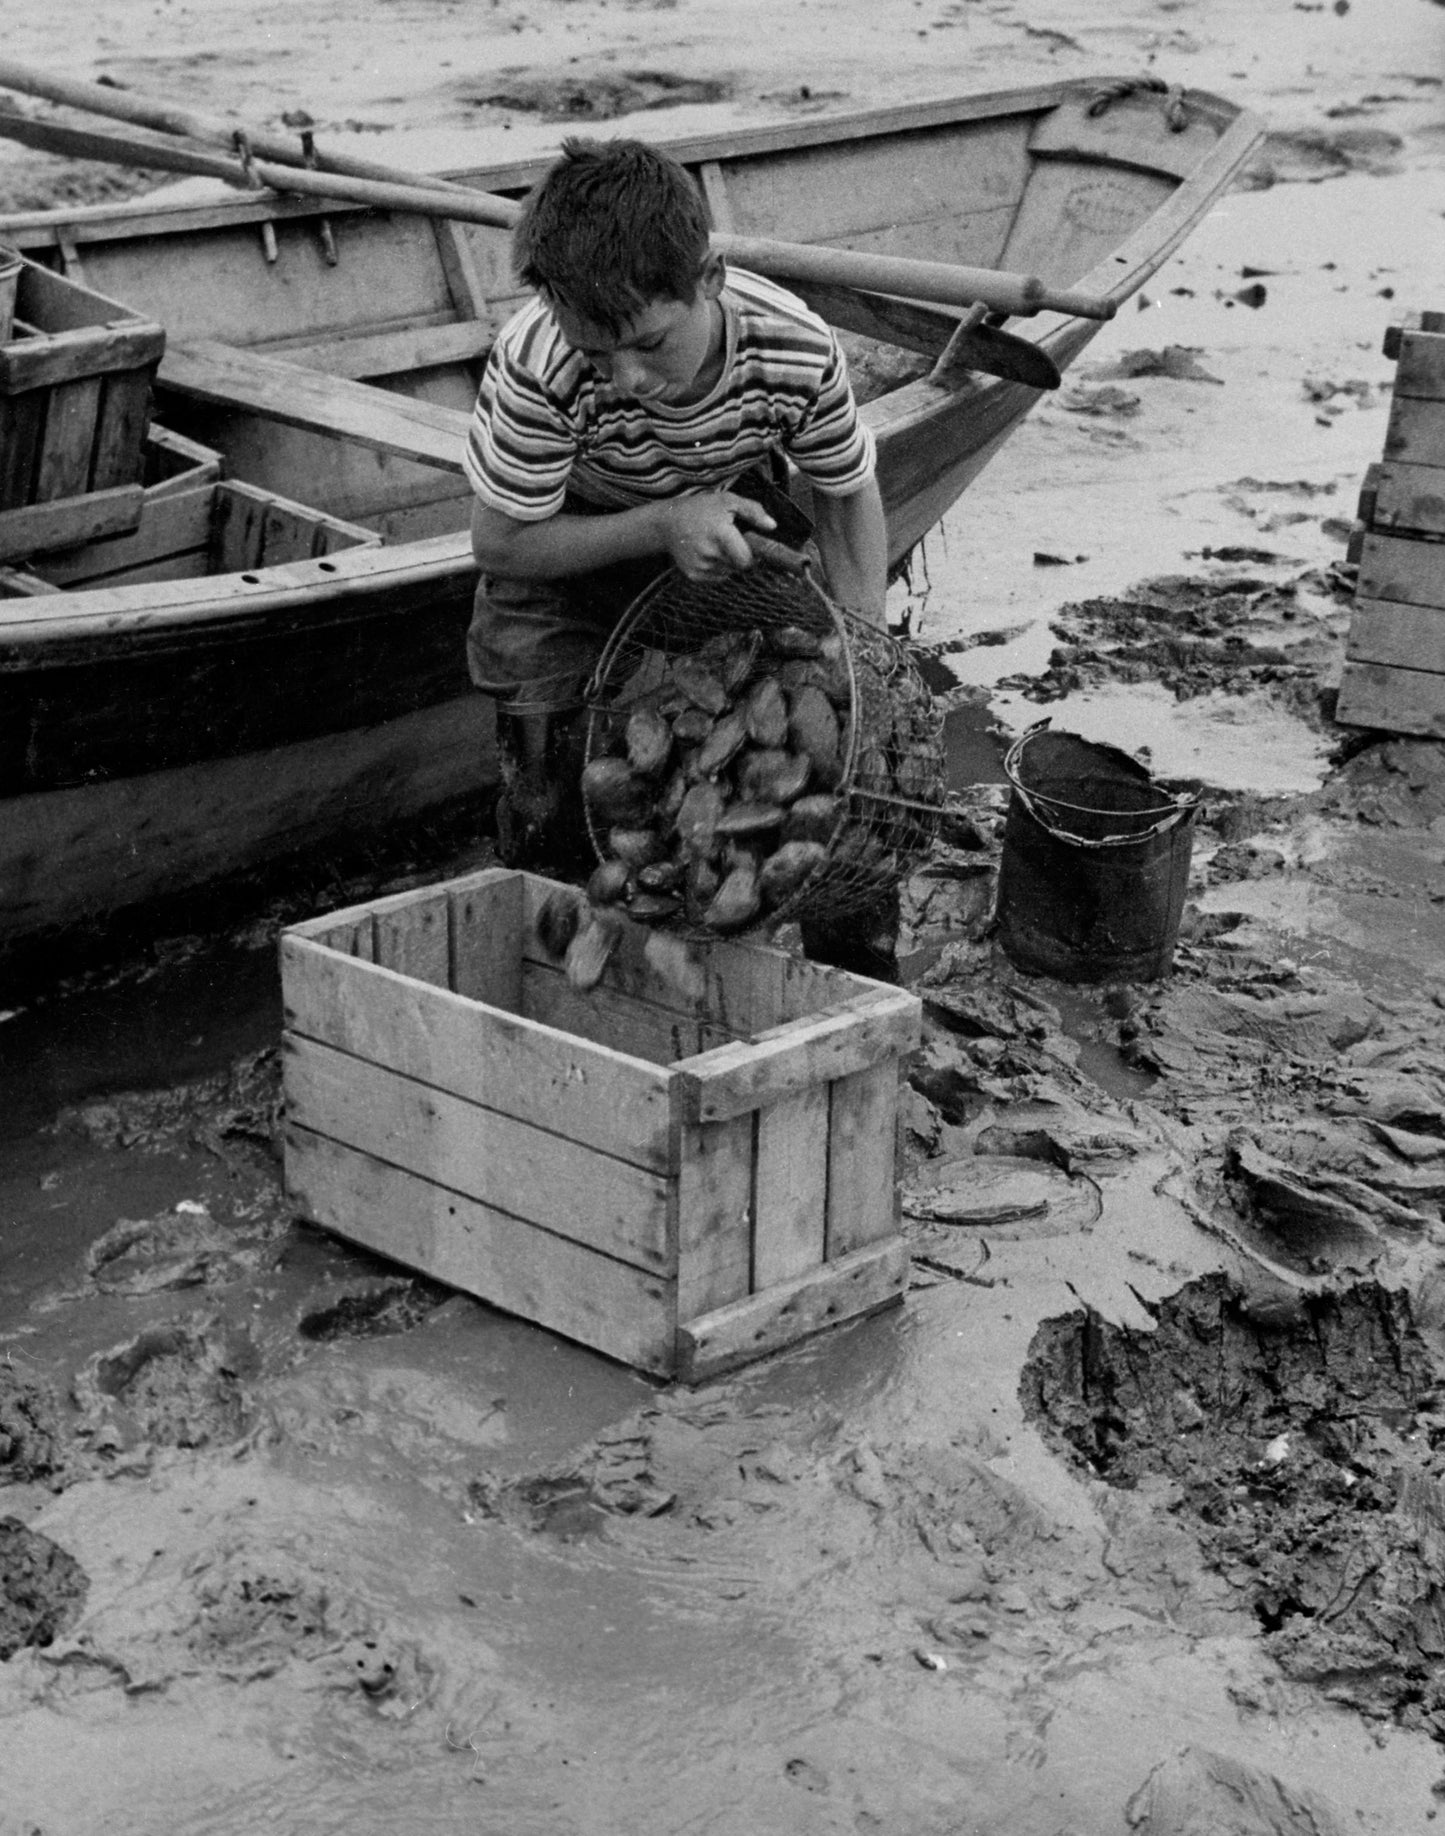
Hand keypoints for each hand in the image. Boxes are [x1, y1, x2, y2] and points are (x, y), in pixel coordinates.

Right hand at [658, 492, 774, 581]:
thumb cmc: (701, 509)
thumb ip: (753, 511)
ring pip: (728, 573)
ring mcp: (700, 566)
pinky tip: (706, 552)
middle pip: (739, 567)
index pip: (747, 560)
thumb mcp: (727, 501)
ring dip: (728, 563)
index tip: (749, 545)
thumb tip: (772, 526)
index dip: (752, 556)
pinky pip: (716, 577)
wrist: (667, 523)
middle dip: (740, 557)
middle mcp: (710, 553)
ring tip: (715, 545)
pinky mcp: (693, 575)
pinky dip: (716, 568)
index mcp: (721, 534)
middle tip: (729, 541)